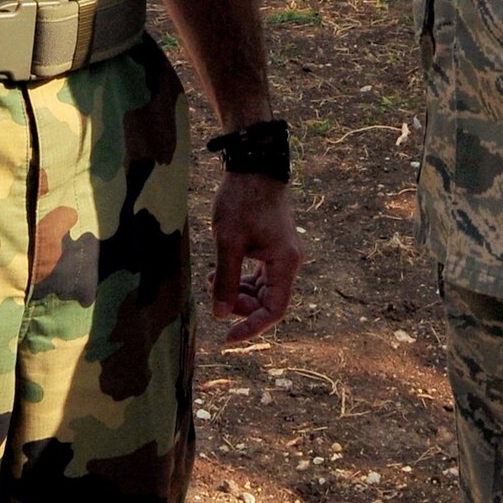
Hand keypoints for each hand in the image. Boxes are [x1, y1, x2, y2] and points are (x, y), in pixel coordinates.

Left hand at [210, 174, 302, 343]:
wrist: (254, 165)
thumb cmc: (242, 200)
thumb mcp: (229, 241)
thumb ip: (226, 280)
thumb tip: (221, 315)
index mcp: (285, 262)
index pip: (273, 310)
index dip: (251, 326)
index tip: (227, 337)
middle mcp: (289, 261)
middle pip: (268, 301)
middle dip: (241, 306)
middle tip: (216, 298)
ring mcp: (281, 253)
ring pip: (262, 289)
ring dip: (238, 293)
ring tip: (213, 281)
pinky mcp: (272, 246)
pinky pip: (259, 275)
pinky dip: (241, 279)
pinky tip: (220, 274)